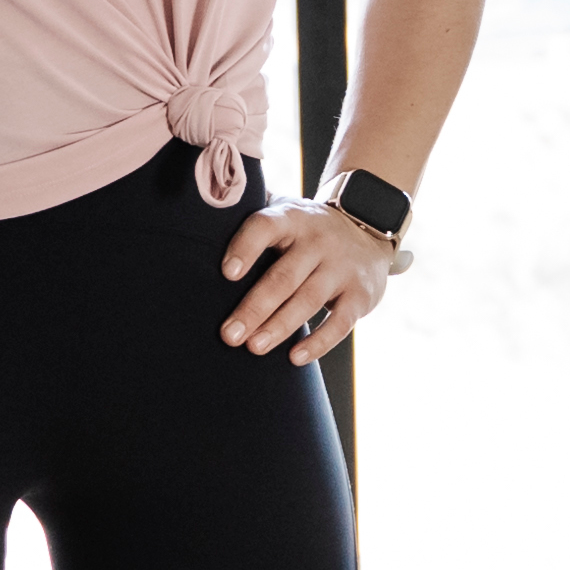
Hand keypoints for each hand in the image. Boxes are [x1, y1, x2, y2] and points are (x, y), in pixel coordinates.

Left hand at [216, 200, 401, 365]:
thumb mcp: (284, 211)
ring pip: (308, 300)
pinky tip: (295, 358)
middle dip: (255, 307)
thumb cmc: (307, 228)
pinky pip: (340, 323)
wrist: (368, 226)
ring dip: (279, 327)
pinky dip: (319, 343)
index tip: (227, 274)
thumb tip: (201, 215)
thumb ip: (251, 215)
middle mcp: (318, 241)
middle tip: (229, 335)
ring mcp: (342, 267)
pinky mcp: (360, 294)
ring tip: (254, 347)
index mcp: (292, 218)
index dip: (245, 248)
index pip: (266, 227)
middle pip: (284, 276)